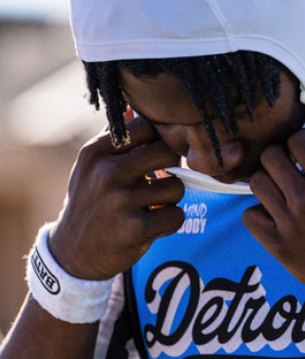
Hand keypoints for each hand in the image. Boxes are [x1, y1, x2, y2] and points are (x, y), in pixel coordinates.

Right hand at [49, 118, 184, 279]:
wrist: (73, 253)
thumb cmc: (92, 202)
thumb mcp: (92, 166)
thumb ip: (116, 137)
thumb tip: (134, 104)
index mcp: (97, 152)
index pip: (147, 126)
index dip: (160, 140)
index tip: (157, 154)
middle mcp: (107, 172)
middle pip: (168, 152)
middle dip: (173, 168)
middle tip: (161, 181)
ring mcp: (120, 201)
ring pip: (177, 187)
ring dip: (171, 200)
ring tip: (153, 206)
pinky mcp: (135, 229)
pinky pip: (177, 216)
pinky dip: (170, 222)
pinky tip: (153, 225)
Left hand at [242, 129, 304, 325]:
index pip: (296, 141)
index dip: (302, 139)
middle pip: (270, 158)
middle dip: (282, 155)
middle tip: (292, 166)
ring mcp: (289, 225)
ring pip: (257, 183)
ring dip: (269, 181)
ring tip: (283, 190)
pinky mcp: (279, 247)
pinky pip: (250, 217)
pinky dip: (259, 211)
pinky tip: (276, 214)